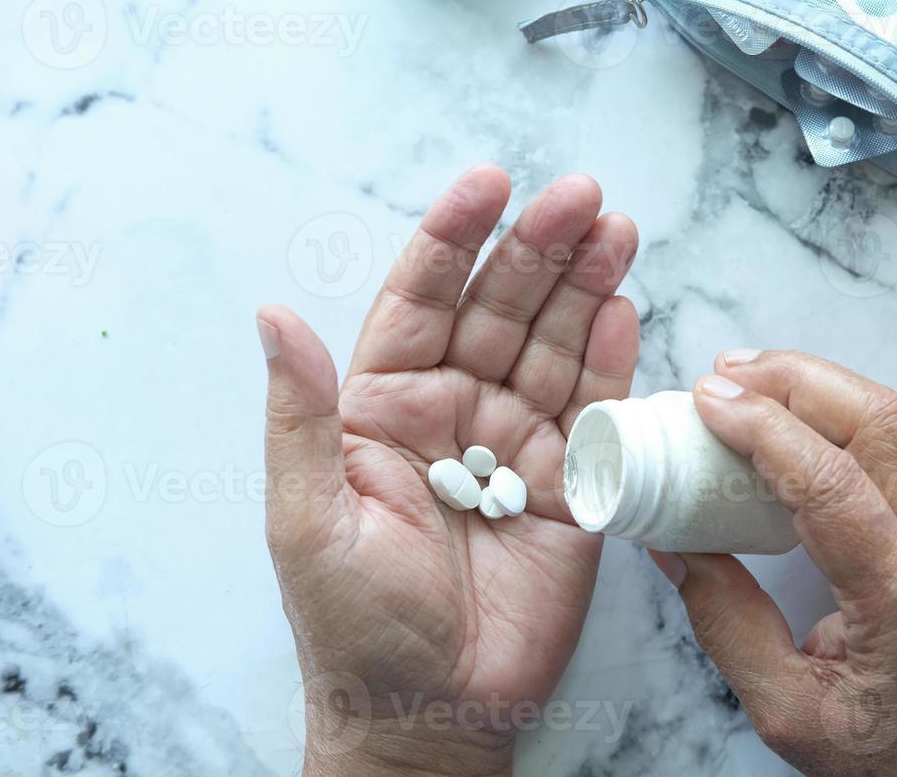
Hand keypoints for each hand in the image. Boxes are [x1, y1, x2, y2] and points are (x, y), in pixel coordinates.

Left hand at [259, 166, 638, 776]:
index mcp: (384, 405)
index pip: (422, 299)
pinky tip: (625, 302)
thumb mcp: (308, 515)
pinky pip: (595, 404)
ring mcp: (519, 441)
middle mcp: (455, 409)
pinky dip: (613, 353)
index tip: (487, 185)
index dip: (454, 239)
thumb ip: (302, 413)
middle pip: (502, 307)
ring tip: (614, 228)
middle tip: (580, 196)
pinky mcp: (573, 481)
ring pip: (554, 342)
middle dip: (539, 247)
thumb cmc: (355, 623)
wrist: (433, 711)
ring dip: (585, 282)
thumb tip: (271, 313)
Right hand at [651, 351, 896, 776]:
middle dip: (795, 380)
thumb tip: (670, 541)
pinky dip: (865, 409)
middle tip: (725, 372)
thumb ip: (724, 621)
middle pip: (881, 421)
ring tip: (760, 377)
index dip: (761, 425)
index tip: (705, 399)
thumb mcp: (790, 711)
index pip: (830, 479)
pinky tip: (817, 410)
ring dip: (831, 384)